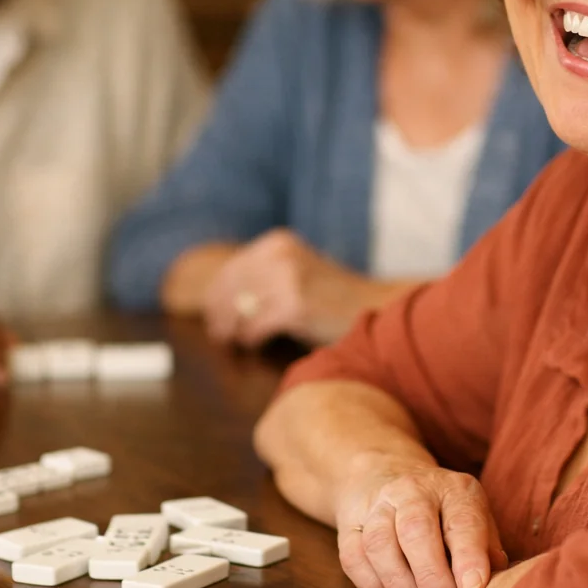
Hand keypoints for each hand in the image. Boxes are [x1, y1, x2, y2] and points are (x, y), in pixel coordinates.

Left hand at [202, 229, 374, 346]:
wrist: (375, 306)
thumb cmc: (333, 296)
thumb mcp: (297, 270)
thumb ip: (263, 275)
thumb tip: (218, 300)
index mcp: (278, 242)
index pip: (230, 269)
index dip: (216, 296)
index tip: (212, 317)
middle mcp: (280, 255)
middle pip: (229, 289)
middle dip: (219, 315)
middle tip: (218, 336)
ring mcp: (288, 280)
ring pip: (239, 310)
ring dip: (232, 329)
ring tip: (233, 342)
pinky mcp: (295, 307)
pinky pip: (255, 327)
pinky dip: (251, 339)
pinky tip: (256, 344)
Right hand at [334, 457, 507, 587]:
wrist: (388, 474)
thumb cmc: (443, 510)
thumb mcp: (473, 518)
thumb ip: (486, 550)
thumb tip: (491, 586)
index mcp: (454, 489)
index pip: (463, 520)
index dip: (469, 556)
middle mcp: (414, 489)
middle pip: (416, 529)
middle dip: (431, 575)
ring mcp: (379, 504)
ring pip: (379, 542)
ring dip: (399, 582)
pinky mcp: (352, 523)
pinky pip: (353, 556)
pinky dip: (372, 583)